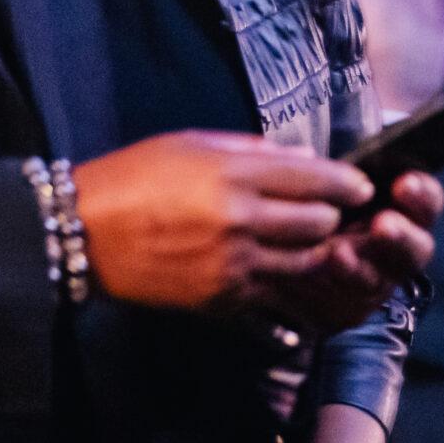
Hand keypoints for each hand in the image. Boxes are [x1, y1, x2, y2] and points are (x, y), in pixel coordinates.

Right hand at [72, 132, 373, 319]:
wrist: (82, 233)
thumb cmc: (134, 178)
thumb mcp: (192, 144)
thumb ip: (254, 151)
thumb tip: (306, 160)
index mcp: (233, 174)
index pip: (316, 178)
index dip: (348, 183)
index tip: (361, 186)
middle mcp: (239, 219)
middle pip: (320, 222)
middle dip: (334, 217)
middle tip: (337, 215)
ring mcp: (232, 263)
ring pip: (306, 261)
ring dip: (317, 252)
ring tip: (319, 244)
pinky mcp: (221, 297)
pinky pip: (275, 292)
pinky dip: (286, 281)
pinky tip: (286, 270)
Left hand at [261, 171, 443, 334]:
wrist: (283, 255)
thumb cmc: (312, 209)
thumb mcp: (322, 185)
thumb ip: (328, 174)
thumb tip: (306, 158)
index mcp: (403, 210)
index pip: (426, 201)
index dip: (421, 194)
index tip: (404, 183)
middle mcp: (398, 247)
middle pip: (417, 246)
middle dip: (403, 236)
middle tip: (384, 225)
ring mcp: (379, 278)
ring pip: (385, 276)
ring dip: (363, 265)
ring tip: (340, 252)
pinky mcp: (355, 304)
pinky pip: (353, 298)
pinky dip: (338, 281)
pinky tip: (324, 266)